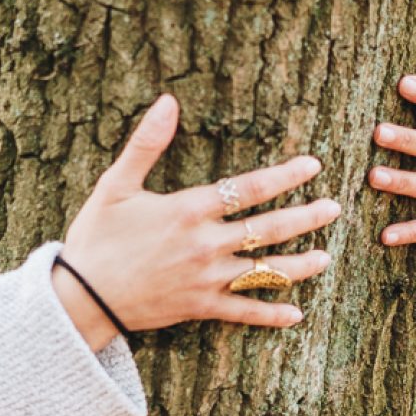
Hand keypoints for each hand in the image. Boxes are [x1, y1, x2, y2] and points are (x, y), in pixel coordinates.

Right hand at [53, 94, 340, 347]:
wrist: (81, 296)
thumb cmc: (95, 237)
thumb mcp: (115, 184)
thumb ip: (146, 143)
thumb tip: (167, 102)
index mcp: (188, 211)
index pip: (248, 188)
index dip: (284, 176)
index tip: (312, 166)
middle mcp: (205, 245)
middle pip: (268, 230)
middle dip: (305, 217)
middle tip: (334, 208)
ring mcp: (206, 279)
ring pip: (265, 272)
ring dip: (299, 265)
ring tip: (326, 257)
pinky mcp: (199, 307)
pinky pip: (243, 312)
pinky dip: (270, 313)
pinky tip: (296, 313)